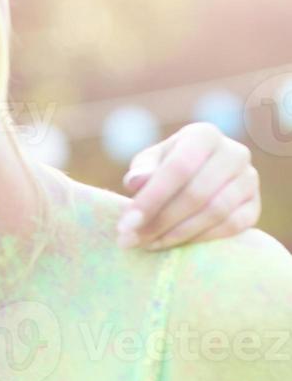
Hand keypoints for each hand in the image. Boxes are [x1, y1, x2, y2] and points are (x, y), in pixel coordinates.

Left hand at [117, 122, 260, 249]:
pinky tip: (174, 244)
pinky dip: (201, 239)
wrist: (199, 177)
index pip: (178, 168)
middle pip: (196, 193)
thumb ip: (142, 170)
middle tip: (132, 240)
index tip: (125, 225)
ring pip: (215, 212)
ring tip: (148, 244)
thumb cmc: (166, 167)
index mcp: (204, 135)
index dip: (151, 198)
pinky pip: (232, 227)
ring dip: (178, 233)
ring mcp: (249, 179)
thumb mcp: (150, 162)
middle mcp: (234, 153)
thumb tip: (136, 182)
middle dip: (160, 221)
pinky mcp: (254, 205)